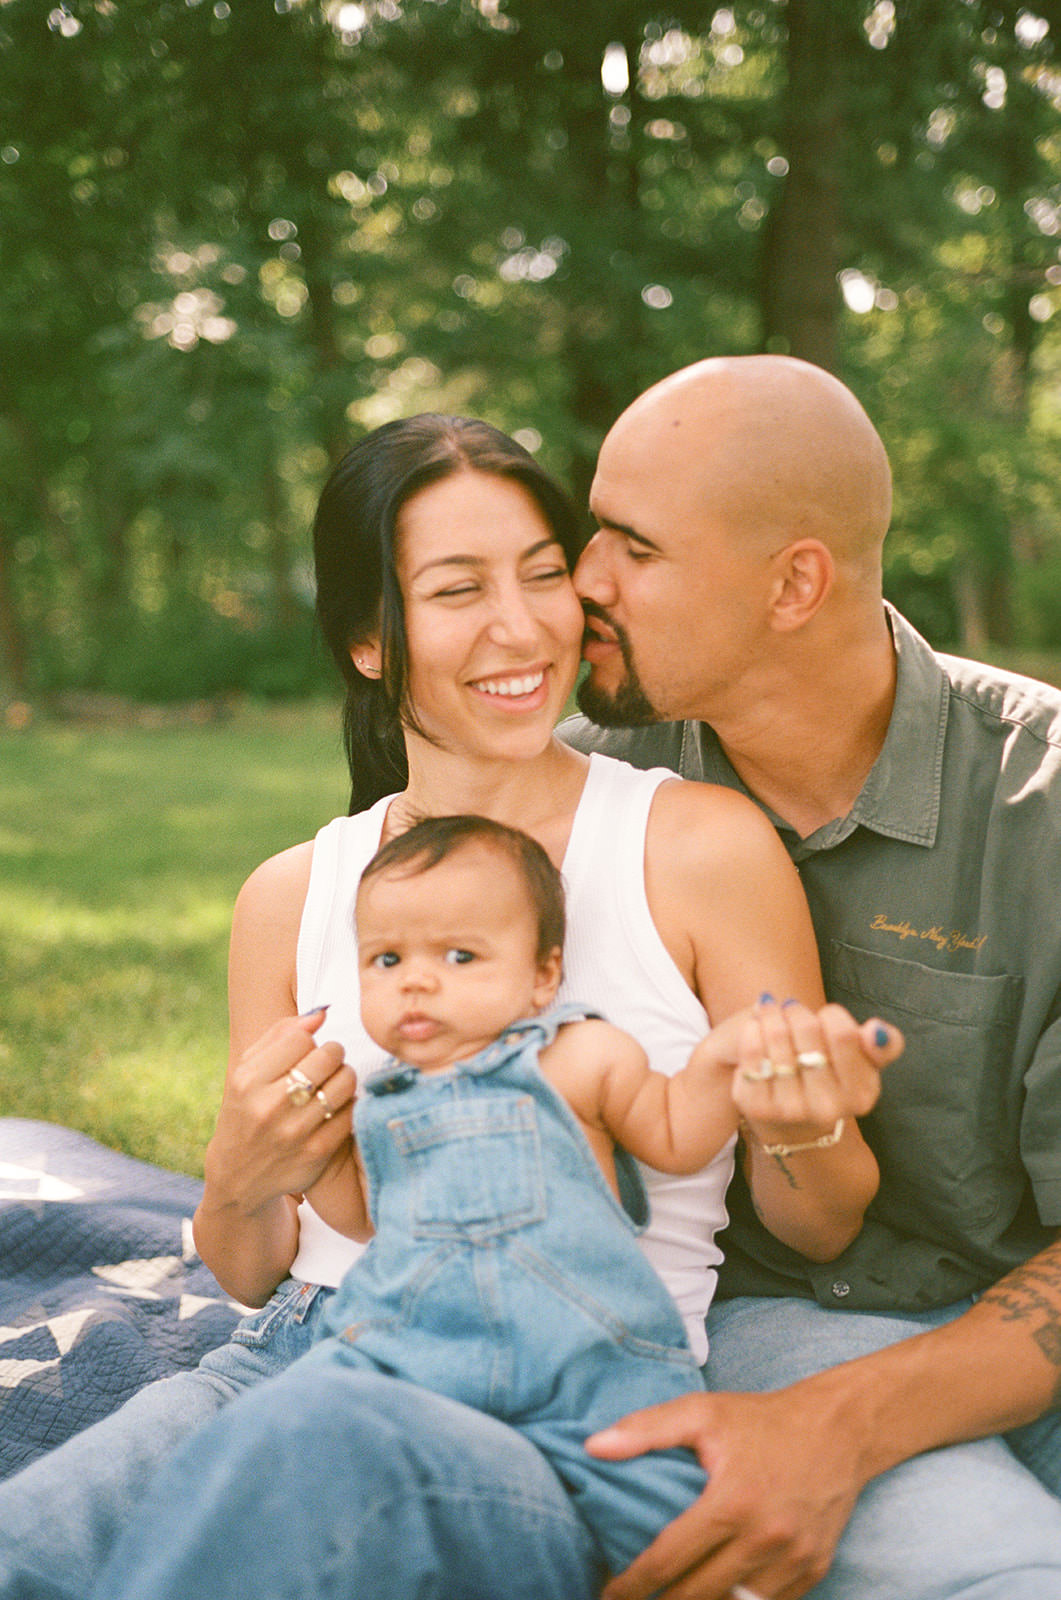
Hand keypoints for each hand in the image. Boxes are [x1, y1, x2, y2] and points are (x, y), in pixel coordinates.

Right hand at [203, 1009, 355, 1216]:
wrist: (238, 1177)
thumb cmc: (246, 1112)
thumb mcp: (247, 1072)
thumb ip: (279, 1035)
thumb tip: (320, 1014)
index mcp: (248, 1081)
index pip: (300, 1037)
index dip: (309, 1039)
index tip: (307, 1050)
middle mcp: (270, 1107)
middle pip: (327, 1056)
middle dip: (332, 1054)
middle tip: (327, 1063)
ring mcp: (295, 1132)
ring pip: (345, 1081)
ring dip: (345, 1076)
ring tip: (333, 1082)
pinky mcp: (317, 1153)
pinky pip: (352, 1113)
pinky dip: (349, 1105)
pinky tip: (335, 1108)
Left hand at [586, 1385, 864, 1599]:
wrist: (840, 1428)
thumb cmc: (762, 1419)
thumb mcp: (702, 1411)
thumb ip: (645, 1429)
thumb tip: (592, 1447)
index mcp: (732, 1501)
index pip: (669, 1560)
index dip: (633, 1585)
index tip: (609, 1593)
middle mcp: (765, 1538)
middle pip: (699, 1595)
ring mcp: (793, 1559)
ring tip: (673, 1598)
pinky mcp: (814, 1570)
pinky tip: (718, 1594)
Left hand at [733, 998, 900, 1149]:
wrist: (794, 1125)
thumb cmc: (832, 1079)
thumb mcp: (865, 1065)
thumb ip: (884, 1045)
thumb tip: (876, 1030)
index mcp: (860, 1094)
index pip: (843, 1033)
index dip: (831, 1015)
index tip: (825, 1016)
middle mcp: (827, 1108)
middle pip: (807, 1030)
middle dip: (797, 1011)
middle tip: (791, 1008)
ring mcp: (791, 1110)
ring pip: (777, 1037)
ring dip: (771, 1015)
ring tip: (771, 1012)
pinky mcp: (758, 1107)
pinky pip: (751, 1053)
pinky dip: (752, 1031)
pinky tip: (756, 1028)